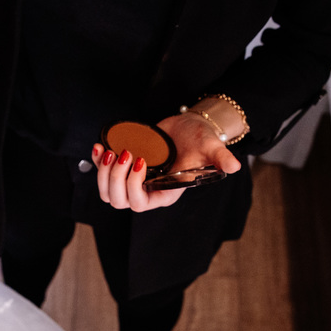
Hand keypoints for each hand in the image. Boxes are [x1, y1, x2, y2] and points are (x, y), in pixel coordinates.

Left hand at [90, 110, 242, 210]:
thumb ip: (220, 158)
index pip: (140, 204)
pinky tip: (100, 146)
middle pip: (118, 201)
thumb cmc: (200, 140)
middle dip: (115, 179)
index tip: (141, 161)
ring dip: (103, 173)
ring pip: (107, 191)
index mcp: (165, 193)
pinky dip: (96, 161)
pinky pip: (103, 172)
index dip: (133, 186)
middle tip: (124, 154)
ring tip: (111, 151)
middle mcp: (147, 190)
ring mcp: (134, 180)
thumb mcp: (211, 147)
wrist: (189, 127)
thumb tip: (234, 167)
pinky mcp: (125, 166)